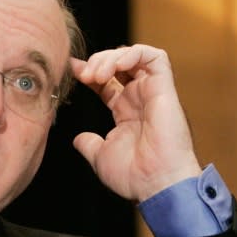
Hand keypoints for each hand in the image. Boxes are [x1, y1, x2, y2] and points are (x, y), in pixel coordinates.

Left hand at [71, 44, 201, 201]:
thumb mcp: (101, 157)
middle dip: (97, 61)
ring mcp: (153, 92)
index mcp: (126, 112)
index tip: (72, 69)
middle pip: (118, 64)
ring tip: (97, 74)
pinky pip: (155, 57)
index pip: (107, 82)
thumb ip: (90, 144)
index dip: (89, 72)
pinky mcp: (165, 88)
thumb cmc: (134, 175)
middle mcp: (139, 99)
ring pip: (133, 55)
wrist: (156, 183)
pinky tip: (116, 67)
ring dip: (111, 57)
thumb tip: (78, 139)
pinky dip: (133, 54)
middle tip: (84, 75)